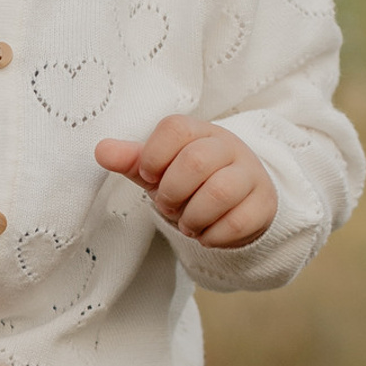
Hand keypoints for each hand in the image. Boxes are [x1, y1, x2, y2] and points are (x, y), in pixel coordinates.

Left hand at [95, 116, 275, 247]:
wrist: (234, 200)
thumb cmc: (188, 180)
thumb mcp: (157, 168)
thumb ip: (131, 160)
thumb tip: (102, 151)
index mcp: (198, 132)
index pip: (174, 129)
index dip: (154, 157)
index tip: (149, 177)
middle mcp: (228, 147)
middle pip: (197, 161)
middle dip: (172, 191)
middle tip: (168, 205)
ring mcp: (250, 174)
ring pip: (220, 191)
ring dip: (193, 216)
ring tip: (187, 223)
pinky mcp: (264, 204)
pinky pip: (239, 222)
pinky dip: (214, 236)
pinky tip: (207, 234)